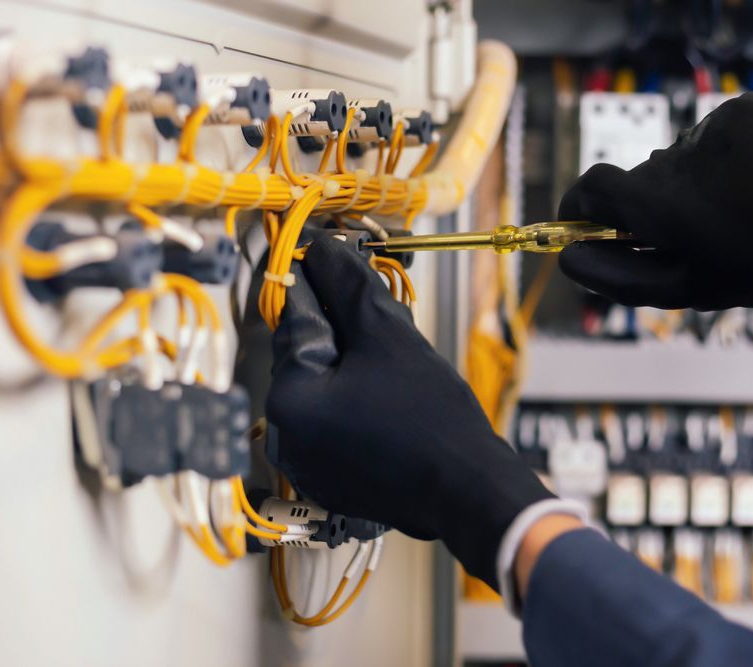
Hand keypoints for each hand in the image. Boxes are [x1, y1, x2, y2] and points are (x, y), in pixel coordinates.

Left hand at [266, 236, 553, 587]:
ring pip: (322, 387)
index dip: (322, 282)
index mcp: (289, 397)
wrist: (467, 489)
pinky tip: (390, 398)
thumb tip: (322, 250)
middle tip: (380, 317)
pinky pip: (333, 422)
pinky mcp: (329, 478)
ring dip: (349, 364)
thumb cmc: (430, 418)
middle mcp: (285, 434)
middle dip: (341, 329)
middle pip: (306, 354)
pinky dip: (354, 401)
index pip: (297, 316)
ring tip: (393, 363)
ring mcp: (305, 462)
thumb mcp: (387, 336)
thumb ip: (347, 286)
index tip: (336, 261)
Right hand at [558, 93, 752, 309]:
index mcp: (660, 207)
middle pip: (640, 178)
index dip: (581, 205)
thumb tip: (567, 262)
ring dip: (693, 185)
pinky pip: (710, 138)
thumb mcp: (689, 288)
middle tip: (695, 235)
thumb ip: (620, 275)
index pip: (592, 187)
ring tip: (738, 212)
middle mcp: (676, 163)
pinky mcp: (739, 113)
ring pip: (677, 161)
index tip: (584, 223)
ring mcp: (709, 134)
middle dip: (652, 205)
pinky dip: (723, 159)